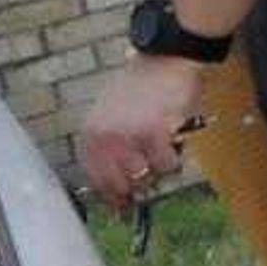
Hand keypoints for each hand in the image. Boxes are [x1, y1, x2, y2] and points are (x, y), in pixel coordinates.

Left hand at [79, 51, 210, 212]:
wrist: (165, 60)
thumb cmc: (142, 88)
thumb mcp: (113, 116)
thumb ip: (112, 149)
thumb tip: (121, 192)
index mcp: (91, 134)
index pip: (96, 179)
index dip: (112, 195)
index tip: (123, 206)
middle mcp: (105, 138)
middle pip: (121, 185)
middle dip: (140, 185)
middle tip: (151, 171)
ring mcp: (128, 137)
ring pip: (147, 176)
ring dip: (159, 167)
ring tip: (162, 144)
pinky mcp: (154, 134)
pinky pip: (168, 164)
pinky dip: (175, 155)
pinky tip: (173, 137)